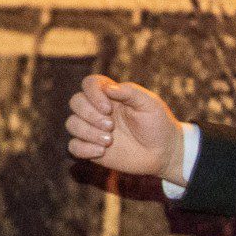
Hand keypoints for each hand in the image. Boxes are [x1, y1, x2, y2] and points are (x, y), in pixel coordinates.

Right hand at [66, 74, 185, 183]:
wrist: (162, 152)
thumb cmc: (157, 123)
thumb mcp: (149, 104)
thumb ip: (129, 92)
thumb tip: (107, 88)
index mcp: (111, 96)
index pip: (89, 84)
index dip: (92, 93)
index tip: (108, 108)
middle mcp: (98, 110)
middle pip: (76, 102)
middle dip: (89, 114)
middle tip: (111, 126)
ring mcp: (93, 129)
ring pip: (72, 124)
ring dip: (87, 132)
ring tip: (109, 140)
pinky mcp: (91, 148)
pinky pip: (73, 146)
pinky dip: (83, 149)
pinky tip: (101, 151)